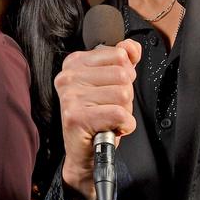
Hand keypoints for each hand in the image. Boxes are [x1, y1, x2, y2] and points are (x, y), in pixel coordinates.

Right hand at [54, 40, 141, 199]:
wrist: (84, 153)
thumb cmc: (97, 117)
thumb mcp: (111, 83)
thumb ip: (123, 60)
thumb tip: (130, 46)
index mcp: (75, 62)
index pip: (119, 55)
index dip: (125, 75)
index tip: (110, 90)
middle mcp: (69, 77)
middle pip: (123, 75)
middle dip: (126, 96)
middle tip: (110, 108)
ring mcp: (71, 96)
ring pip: (123, 95)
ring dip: (125, 112)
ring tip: (109, 119)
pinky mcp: (77, 117)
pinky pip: (120, 114)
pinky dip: (125, 125)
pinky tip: (112, 128)